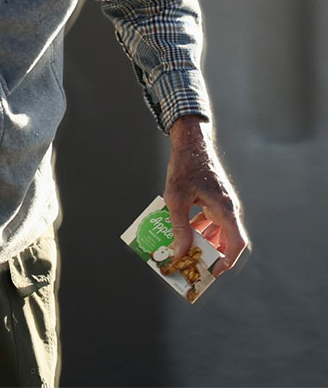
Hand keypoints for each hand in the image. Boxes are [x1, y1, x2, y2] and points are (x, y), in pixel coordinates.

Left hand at [164, 115, 248, 276]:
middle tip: (194, 266)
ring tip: (184, 253)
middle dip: (211, 255)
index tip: (214, 271)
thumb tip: (181, 253)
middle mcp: (227, 208)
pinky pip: (208, 220)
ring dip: (202, 242)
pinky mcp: (212, 199)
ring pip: (215, 231)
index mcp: (225, 208)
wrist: (190, 142)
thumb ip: (179, 226)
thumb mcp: (176, 198)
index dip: (228, 260)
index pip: (236, 242)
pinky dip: (196, 229)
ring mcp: (220, 204)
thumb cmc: (185, 167)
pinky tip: (179, 232)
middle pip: (226, 240)